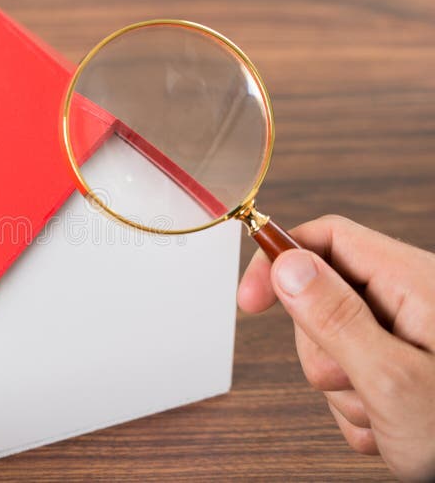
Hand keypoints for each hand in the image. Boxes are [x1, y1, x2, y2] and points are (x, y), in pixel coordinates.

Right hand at [238, 215, 434, 480]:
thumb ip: (335, 317)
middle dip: (320, 350)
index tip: (250, 300)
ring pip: (330, 345)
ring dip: (341, 390)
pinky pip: (348, 379)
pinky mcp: (401, 368)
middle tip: (352, 382)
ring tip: (384, 415)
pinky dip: (358, 410)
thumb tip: (287, 264)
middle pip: (321, 298)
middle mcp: (411, 302)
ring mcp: (406, 337)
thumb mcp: (392, 379)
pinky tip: (391, 427)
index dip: (280, 260)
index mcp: (415, 283)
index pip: (328, 238)